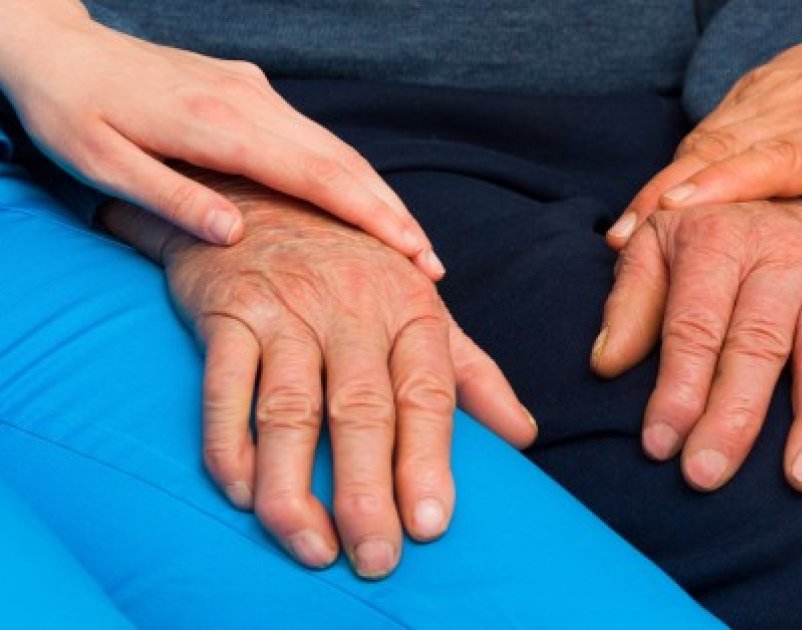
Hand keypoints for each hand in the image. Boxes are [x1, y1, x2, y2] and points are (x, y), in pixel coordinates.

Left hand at [0, 2, 442, 276]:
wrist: (53, 45)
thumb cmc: (67, 110)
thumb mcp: (99, 163)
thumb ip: (168, 199)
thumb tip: (234, 236)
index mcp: (215, 124)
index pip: (315, 175)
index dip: (369, 217)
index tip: (410, 253)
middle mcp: (249, 101)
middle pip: (342, 162)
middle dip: (392, 214)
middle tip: (430, 265)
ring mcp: (254, 91)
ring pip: (336, 148)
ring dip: (378, 196)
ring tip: (411, 244)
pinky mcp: (249, 90)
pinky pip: (314, 138)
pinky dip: (350, 176)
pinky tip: (365, 206)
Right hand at [99, 175, 535, 577]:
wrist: (266, 196)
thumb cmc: (356, 268)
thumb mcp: (423, 307)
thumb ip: (472, 374)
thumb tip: (525, 436)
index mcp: (412, 311)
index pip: (427, 394)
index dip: (430, 461)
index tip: (432, 523)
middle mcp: (352, 309)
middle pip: (362, 410)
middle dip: (368, 491)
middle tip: (377, 557)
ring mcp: (287, 310)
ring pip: (290, 410)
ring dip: (297, 486)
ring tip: (313, 548)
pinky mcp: (226, 312)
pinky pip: (223, 389)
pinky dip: (230, 446)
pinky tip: (244, 495)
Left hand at [592, 200, 801, 492]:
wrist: (777, 190)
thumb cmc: (703, 234)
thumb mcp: (652, 246)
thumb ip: (628, 304)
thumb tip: (606, 365)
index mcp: (718, 239)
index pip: (695, 323)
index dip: (676, 385)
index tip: (659, 444)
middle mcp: (780, 258)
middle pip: (758, 343)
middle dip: (732, 414)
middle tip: (707, 475)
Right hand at [607, 1, 801, 297]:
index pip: (779, 158)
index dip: (725, 183)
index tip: (678, 210)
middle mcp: (796, 109)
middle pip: (720, 150)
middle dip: (667, 195)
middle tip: (625, 243)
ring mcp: (764, 95)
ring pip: (701, 141)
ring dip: (660, 187)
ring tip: (624, 236)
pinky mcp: (745, 92)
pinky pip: (701, 135)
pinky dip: (671, 173)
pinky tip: (647, 209)